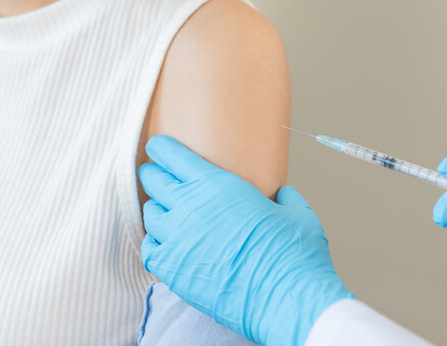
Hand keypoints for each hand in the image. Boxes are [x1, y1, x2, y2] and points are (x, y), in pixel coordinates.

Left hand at [138, 135, 353, 345]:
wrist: (285, 299)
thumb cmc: (293, 255)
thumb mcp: (297, 214)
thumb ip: (285, 198)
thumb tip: (283, 194)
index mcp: (218, 185)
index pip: (173, 156)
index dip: (162, 149)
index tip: (158, 148)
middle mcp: (191, 207)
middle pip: (154, 180)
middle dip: (154, 175)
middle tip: (156, 176)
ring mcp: (177, 239)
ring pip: (150, 214)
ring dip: (156, 210)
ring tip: (166, 214)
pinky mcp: (172, 270)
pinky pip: (149, 249)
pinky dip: (154, 244)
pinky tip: (165, 245)